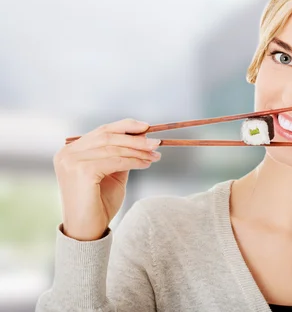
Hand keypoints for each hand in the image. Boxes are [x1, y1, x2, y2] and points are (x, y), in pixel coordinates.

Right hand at [53, 118, 160, 240]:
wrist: (87, 232)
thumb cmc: (98, 205)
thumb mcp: (112, 174)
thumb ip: (120, 156)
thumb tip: (142, 139)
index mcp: (71, 151)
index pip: (101, 131)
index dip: (125, 126)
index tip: (147, 127)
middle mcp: (67, 153)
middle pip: (108, 136)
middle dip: (135, 139)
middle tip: (156, 143)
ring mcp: (72, 161)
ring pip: (114, 148)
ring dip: (138, 150)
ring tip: (155, 155)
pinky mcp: (81, 171)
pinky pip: (115, 161)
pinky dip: (133, 161)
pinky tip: (146, 164)